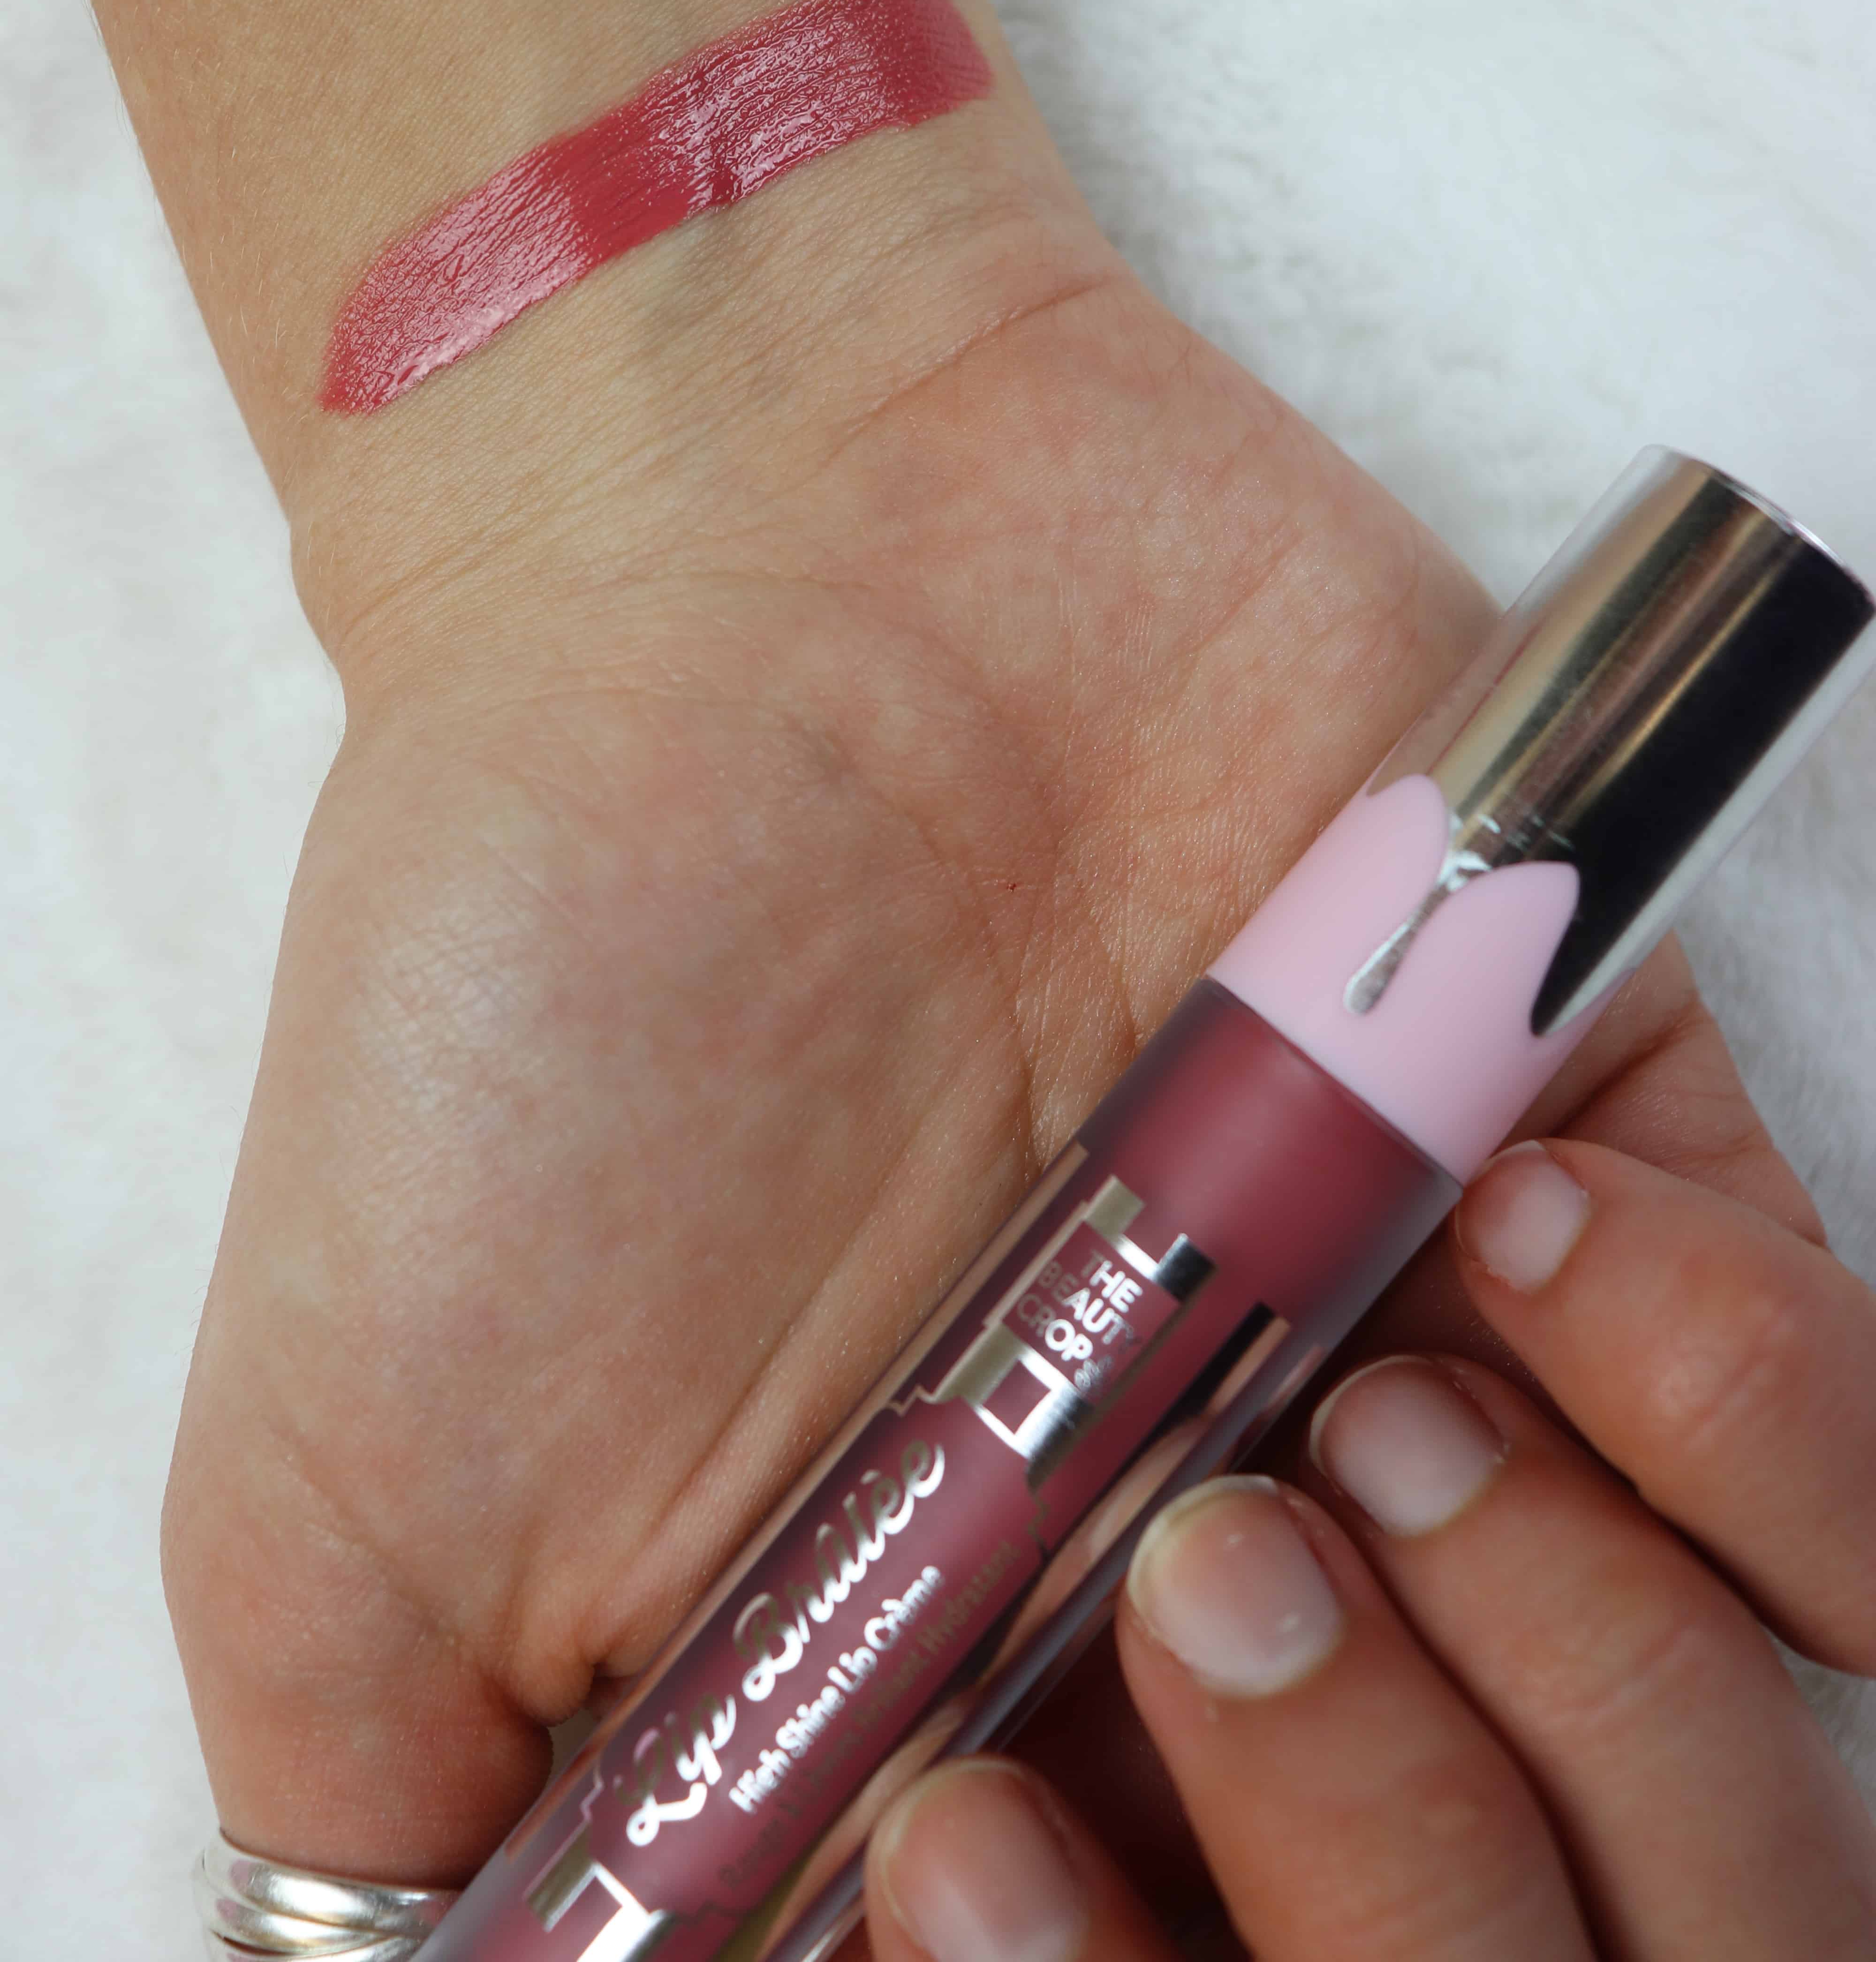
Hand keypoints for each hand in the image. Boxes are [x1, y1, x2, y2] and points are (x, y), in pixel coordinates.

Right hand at [159, 190, 1858, 1896]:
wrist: (730, 568)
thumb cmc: (525, 1019)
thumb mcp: (343, 1517)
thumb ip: (434, 1861)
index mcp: (965, 1735)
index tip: (967, 1839)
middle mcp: (1225, 1603)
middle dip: (1388, 1894)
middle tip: (1188, 1575)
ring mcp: (1431, 1386)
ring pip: (1718, 1781)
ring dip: (1577, 1674)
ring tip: (1349, 1406)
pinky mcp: (1597, 1166)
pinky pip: (1831, 1460)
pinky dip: (1734, 1408)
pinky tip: (1509, 1224)